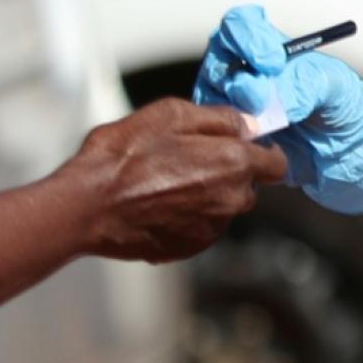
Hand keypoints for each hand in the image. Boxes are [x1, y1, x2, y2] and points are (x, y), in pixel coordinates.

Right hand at [66, 99, 287, 262]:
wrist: (85, 206)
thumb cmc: (123, 156)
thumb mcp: (171, 114)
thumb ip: (220, 119)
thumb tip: (249, 124)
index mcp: (234, 163)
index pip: (277, 163)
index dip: (264, 153)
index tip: (246, 147)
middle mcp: (231, 200)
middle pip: (248, 186)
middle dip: (229, 172)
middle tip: (189, 161)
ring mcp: (211, 227)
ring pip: (223, 207)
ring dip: (208, 196)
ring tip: (166, 183)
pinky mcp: (189, 247)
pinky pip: (201, 227)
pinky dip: (188, 217)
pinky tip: (158, 205)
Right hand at [195, 5, 362, 214]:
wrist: (344, 146)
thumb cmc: (340, 103)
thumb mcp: (336, 85)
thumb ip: (309, 84)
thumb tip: (277, 100)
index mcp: (265, 46)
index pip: (240, 24)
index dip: (249, 37)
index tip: (274, 61)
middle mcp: (239, 71)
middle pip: (218, 63)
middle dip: (240, 82)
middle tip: (263, 99)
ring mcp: (229, 104)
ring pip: (210, 101)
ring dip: (237, 113)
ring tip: (267, 127)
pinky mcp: (228, 136)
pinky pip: (217, 135)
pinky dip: (235, 138)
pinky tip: (261, 144)